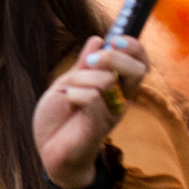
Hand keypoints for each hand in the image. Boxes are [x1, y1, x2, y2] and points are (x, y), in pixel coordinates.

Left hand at [32, 35, 148, 188]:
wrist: (48, 149)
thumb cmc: (59, 118)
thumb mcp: (68, 82)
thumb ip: (84, 64)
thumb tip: (98, 39)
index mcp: (116, 86)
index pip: (140, 62)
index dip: (133, 46)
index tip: (115, 39)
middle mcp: (121, 99)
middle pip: (137, 69)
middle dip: (112, 57)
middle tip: (90, 63)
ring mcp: (113, 113)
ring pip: (106, 79)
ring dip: (80, 80)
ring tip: (70, 95)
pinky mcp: (101, 126)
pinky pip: (91, 97)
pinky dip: (73, 95)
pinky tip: (70, 105)